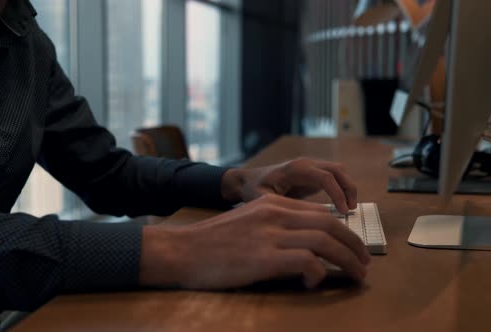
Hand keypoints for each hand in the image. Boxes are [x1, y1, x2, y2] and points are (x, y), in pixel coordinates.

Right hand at [140, 194, 369, 289]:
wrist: (182, 250)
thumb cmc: (212, 242)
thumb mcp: (247, 221)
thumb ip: (275, 225)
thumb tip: (306, 244)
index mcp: (272, 203)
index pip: (320, 213)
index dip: (344, 231)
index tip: (353, 248)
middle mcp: (274, 213)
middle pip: (329, 224)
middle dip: (354, 245)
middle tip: (364, 264)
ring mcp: (269, 234)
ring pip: (325, 241)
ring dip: (347, 260)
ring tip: (357, 275)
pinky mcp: (263, 258)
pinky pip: (306, 262)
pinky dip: (318, 273)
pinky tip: (315, 282)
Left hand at [222, 158, 357, 213]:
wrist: (247, 180)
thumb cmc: (252, 189)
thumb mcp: (262, 199)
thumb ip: (280, 207)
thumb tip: (303, 219)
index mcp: (295, 169)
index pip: (325, 177)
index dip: (338, 194)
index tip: (343, 212)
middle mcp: (305, 164)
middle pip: (337, 170)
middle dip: (348, 189)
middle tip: (350, 210)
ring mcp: (310, 166)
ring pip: (339, 171)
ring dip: (348, 188)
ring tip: (348, 209)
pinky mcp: (312, 173)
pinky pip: (334, 177)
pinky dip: (342, 189)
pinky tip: (340, 206)